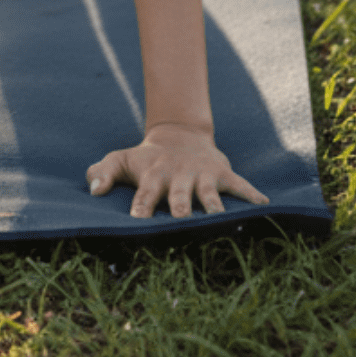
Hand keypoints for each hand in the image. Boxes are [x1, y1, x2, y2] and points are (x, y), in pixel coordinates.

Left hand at [86, 123, 268, 218]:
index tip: (137, 220)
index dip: (141, 206)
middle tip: (181, 221)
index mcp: (153, 176)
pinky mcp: (222, 173)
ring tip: (219, 218)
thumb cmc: (147, 159)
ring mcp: (201, 174)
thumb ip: (102, 172)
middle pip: (179, 195)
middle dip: (180, 207)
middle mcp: (178, 176)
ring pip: (209, 193)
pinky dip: (251, 193)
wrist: (179, 135)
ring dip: (213, 204)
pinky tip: (264, 204)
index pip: (145, 193)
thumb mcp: (122, 160)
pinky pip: (239, 184)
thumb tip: (91, 189)